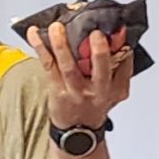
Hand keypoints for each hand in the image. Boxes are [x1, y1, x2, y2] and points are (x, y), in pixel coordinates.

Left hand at [24, 18, 133, 136]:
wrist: (78, 131)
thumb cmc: (94, 104)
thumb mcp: (114, 90)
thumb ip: (118, 68)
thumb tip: (117, 38)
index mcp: (116, 88)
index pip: (124, 66)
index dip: (123, 48)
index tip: (119, 31)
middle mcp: (98, 90)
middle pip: (101, 69)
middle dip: (99, 52)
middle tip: (96, 34)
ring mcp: (76, 91)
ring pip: (69, 66)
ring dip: (62, 45)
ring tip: (57, 28)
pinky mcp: (57, 89)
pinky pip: (48, 65)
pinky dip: (41, 48)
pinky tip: (34, 34)